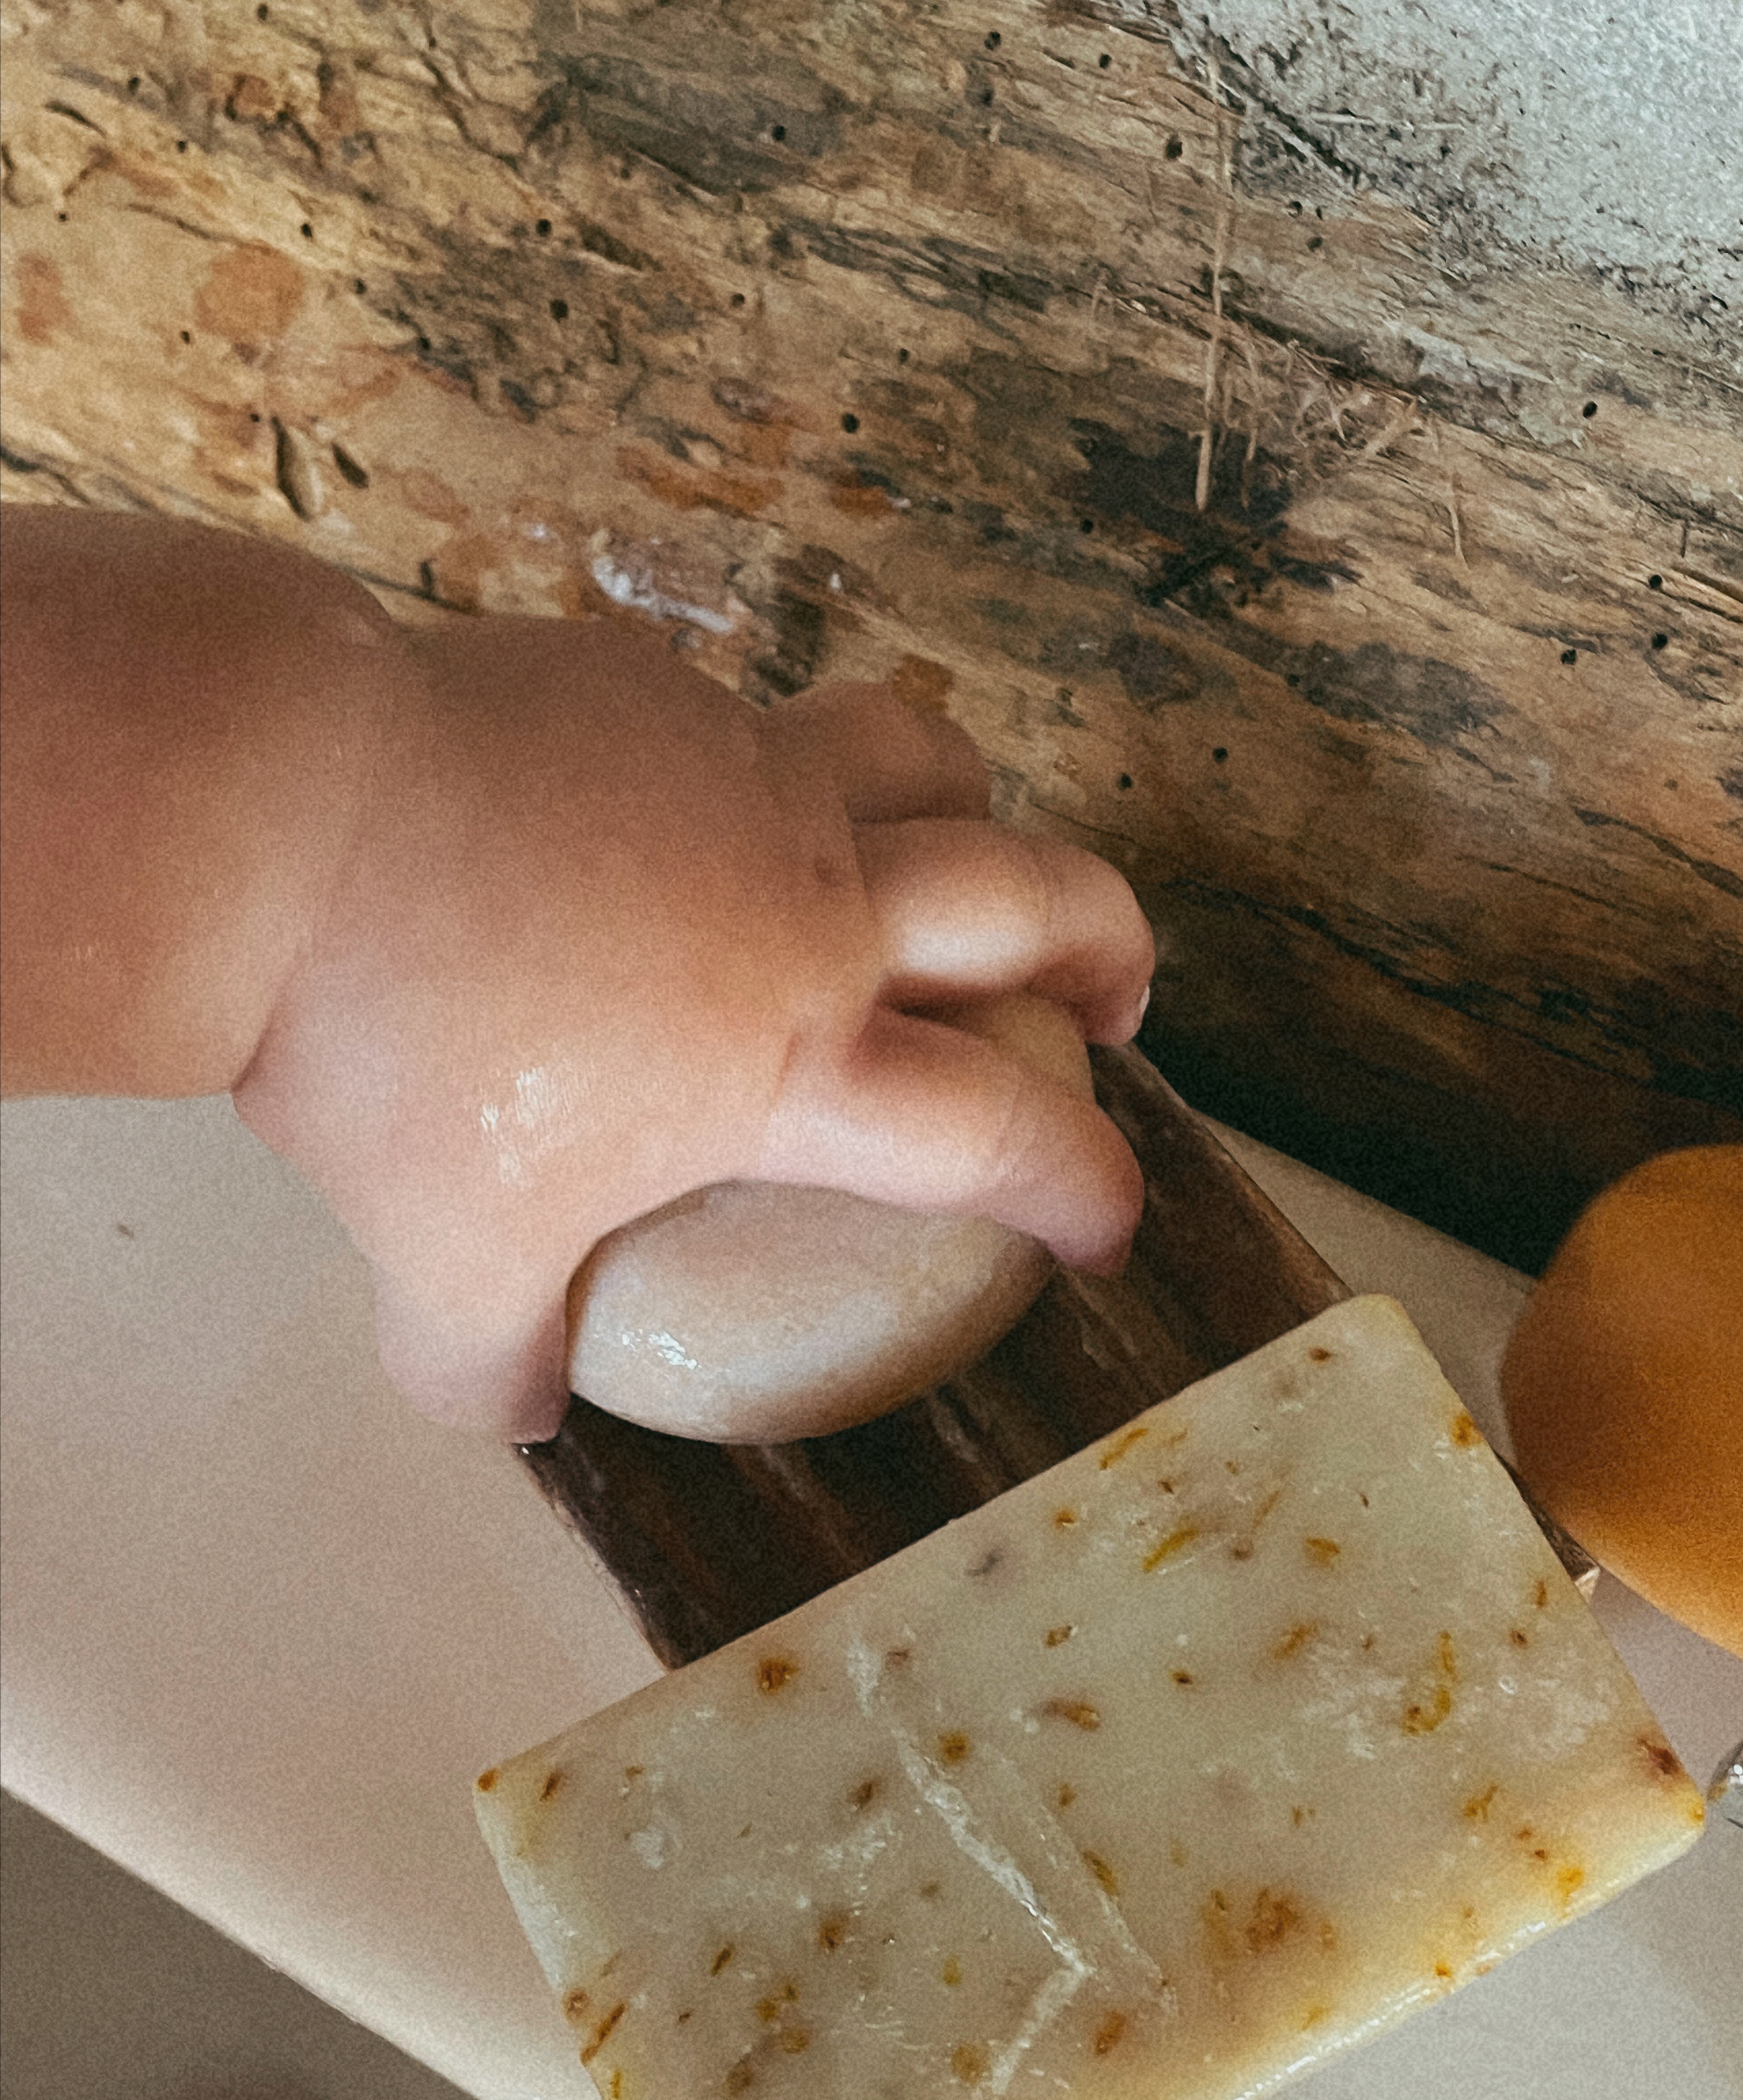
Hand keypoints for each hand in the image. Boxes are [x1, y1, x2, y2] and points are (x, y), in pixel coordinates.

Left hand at [233, 627, 1152, 1439]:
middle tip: (1105, 1003)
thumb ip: (488, 1356)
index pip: (1000, 1132)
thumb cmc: (381, 1054)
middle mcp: (813, 904)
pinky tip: (704, 812)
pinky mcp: (654, 684)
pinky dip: (776, 769)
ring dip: (975, 816)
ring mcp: (743, 772)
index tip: (1103, 1227)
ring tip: (953, 862)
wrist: (278, 823)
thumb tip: (511, 1415)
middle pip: (1039, 897)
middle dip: (1108, 950)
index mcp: (794, 1059)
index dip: (1085, 1183)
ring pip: (929, 758)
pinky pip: (759, 715)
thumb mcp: (437, 1258)